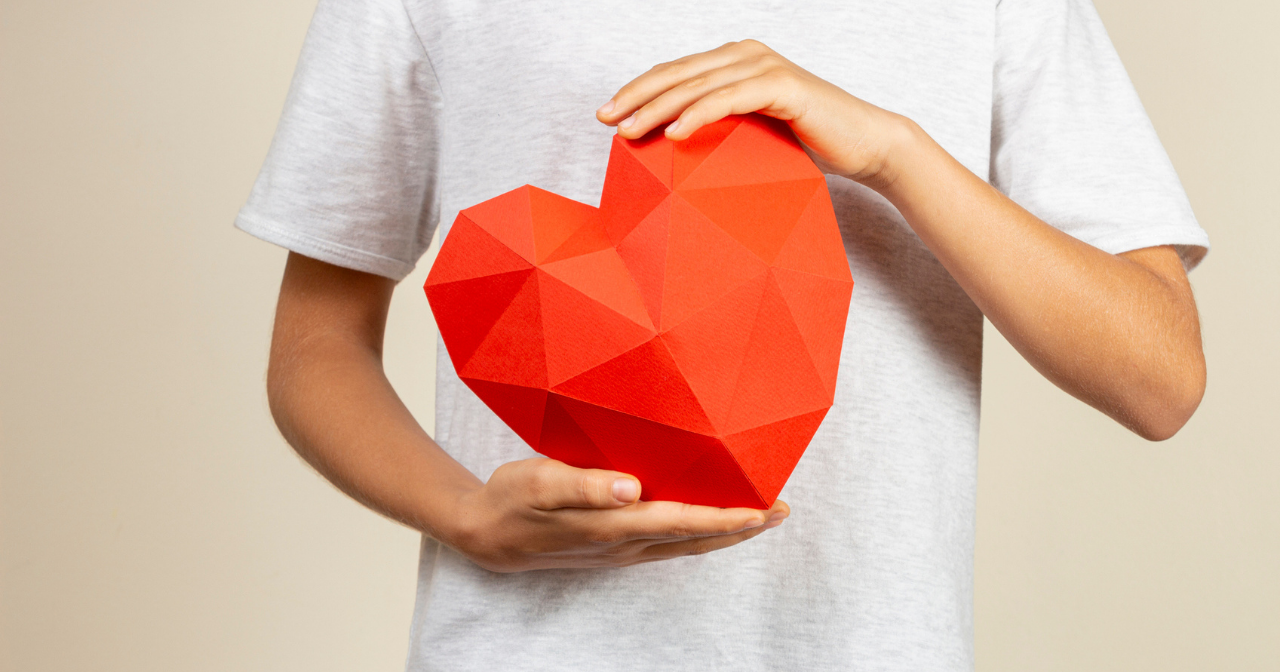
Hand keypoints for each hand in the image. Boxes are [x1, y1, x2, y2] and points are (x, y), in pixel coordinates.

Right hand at [445, 458, 788, 571]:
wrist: (485, 534)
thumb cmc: (511, 500)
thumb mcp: (539, 482)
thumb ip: (586, 485)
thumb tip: (631, 488)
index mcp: (613, 525)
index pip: (684, 522)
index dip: (728, 517)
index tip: (765, 509)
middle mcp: (625, 543)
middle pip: (697, 538)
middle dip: (742, 527)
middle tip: (783, 510)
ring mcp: (622, 550)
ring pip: (688, 544)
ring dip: (726, 532)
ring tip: (761, 517)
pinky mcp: (615, 546)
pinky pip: (670, 543)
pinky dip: (700, 532)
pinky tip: (708, 520)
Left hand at [596, 39, 911, 189]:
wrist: (864, 144)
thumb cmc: (807, 144)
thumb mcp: (752, 133)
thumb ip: (719, 129)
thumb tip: (674, 150)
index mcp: (734, 60)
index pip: (675, 72)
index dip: (638, 90)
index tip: (607, 114)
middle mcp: (745, 54)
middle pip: (677, 74)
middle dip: (636, 97)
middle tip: (604, 119)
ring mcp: (763, 66)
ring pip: (696, 86)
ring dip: (656, 109)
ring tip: (628, 131)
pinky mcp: (781, 85)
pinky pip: (728, 100)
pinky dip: (697, 115)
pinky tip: (673, 134)